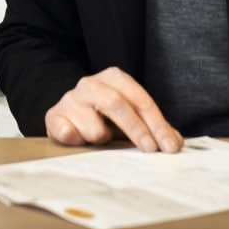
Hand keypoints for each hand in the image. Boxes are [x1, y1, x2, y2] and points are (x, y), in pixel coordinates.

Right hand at [44, 66, 181, 152]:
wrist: (67, 113)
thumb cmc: (104, 116)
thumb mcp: (130, 115)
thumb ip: (153, 127)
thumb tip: (175, 143)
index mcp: (114, 78)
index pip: (140, 100)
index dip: (157, 124)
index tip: (168, 145)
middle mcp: (90, 84)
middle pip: (117, 104)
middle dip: (137, 129)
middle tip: (151, 150)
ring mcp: (70, 99)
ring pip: (93, 127)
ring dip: (101, 139)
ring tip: (99, 138)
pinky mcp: (54, 117)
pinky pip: (69, 134)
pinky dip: (77, 141)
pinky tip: (78, 139)